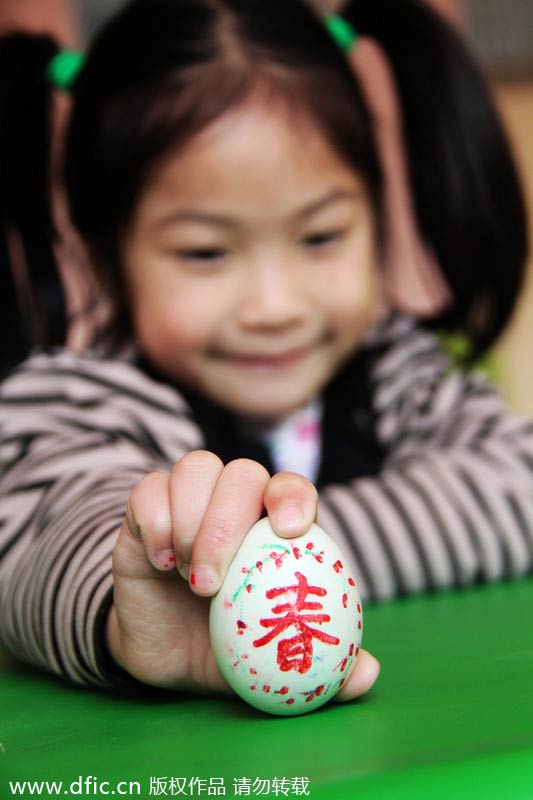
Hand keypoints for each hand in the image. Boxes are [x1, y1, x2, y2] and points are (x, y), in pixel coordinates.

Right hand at [106, 450, 379, 699]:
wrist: (165, 654)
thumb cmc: (229, 647)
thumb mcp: (272, 665)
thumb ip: (320, 666)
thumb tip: (368, 674)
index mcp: (274, 527)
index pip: (292, 488)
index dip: (293, 497)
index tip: (289, 530)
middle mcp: (235, 502)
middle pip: (243, 474)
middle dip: (226, 524)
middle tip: (209, 584)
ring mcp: (189, 500)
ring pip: (197, 467)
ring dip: (190, 519)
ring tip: (186, 574)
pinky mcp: (145, 509)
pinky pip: (149, 489)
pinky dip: (154, 521)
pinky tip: (159, 561)